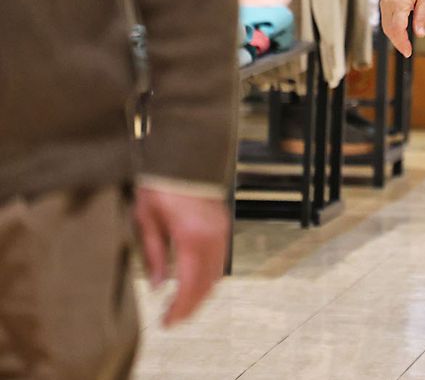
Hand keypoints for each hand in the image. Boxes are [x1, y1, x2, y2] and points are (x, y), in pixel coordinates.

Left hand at [134, 186, 228, 327]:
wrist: (182, 157)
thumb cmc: (160, 185)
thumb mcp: (146, 219)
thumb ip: (154, 254)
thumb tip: (159, 285)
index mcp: (192, 236)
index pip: (190, 283)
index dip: (180, 307)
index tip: (167, 322)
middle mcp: (213, 236)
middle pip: (207, 283)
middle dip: (191, 306)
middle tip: (174, 320)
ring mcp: (222, 231)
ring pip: (217, 274)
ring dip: (201, 293)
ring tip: (183, 306)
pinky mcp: (223, 226)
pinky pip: (220, 260)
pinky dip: (209, 277)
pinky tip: (195, 283)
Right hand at [380, 0, 424, 56]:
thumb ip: (421, 16)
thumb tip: (420, 34)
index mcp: (399, 3)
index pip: (398, 27)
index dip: (402, 42)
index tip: (407, 51)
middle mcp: (388, 5)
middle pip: (389, 30)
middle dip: (397, 43)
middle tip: (406, 52)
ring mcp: (384, 5)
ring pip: (385, 27)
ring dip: (393, 38)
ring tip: (403, 46)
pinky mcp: (383, 5)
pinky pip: (385, 21)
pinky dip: (391, 31)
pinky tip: (398, 36)